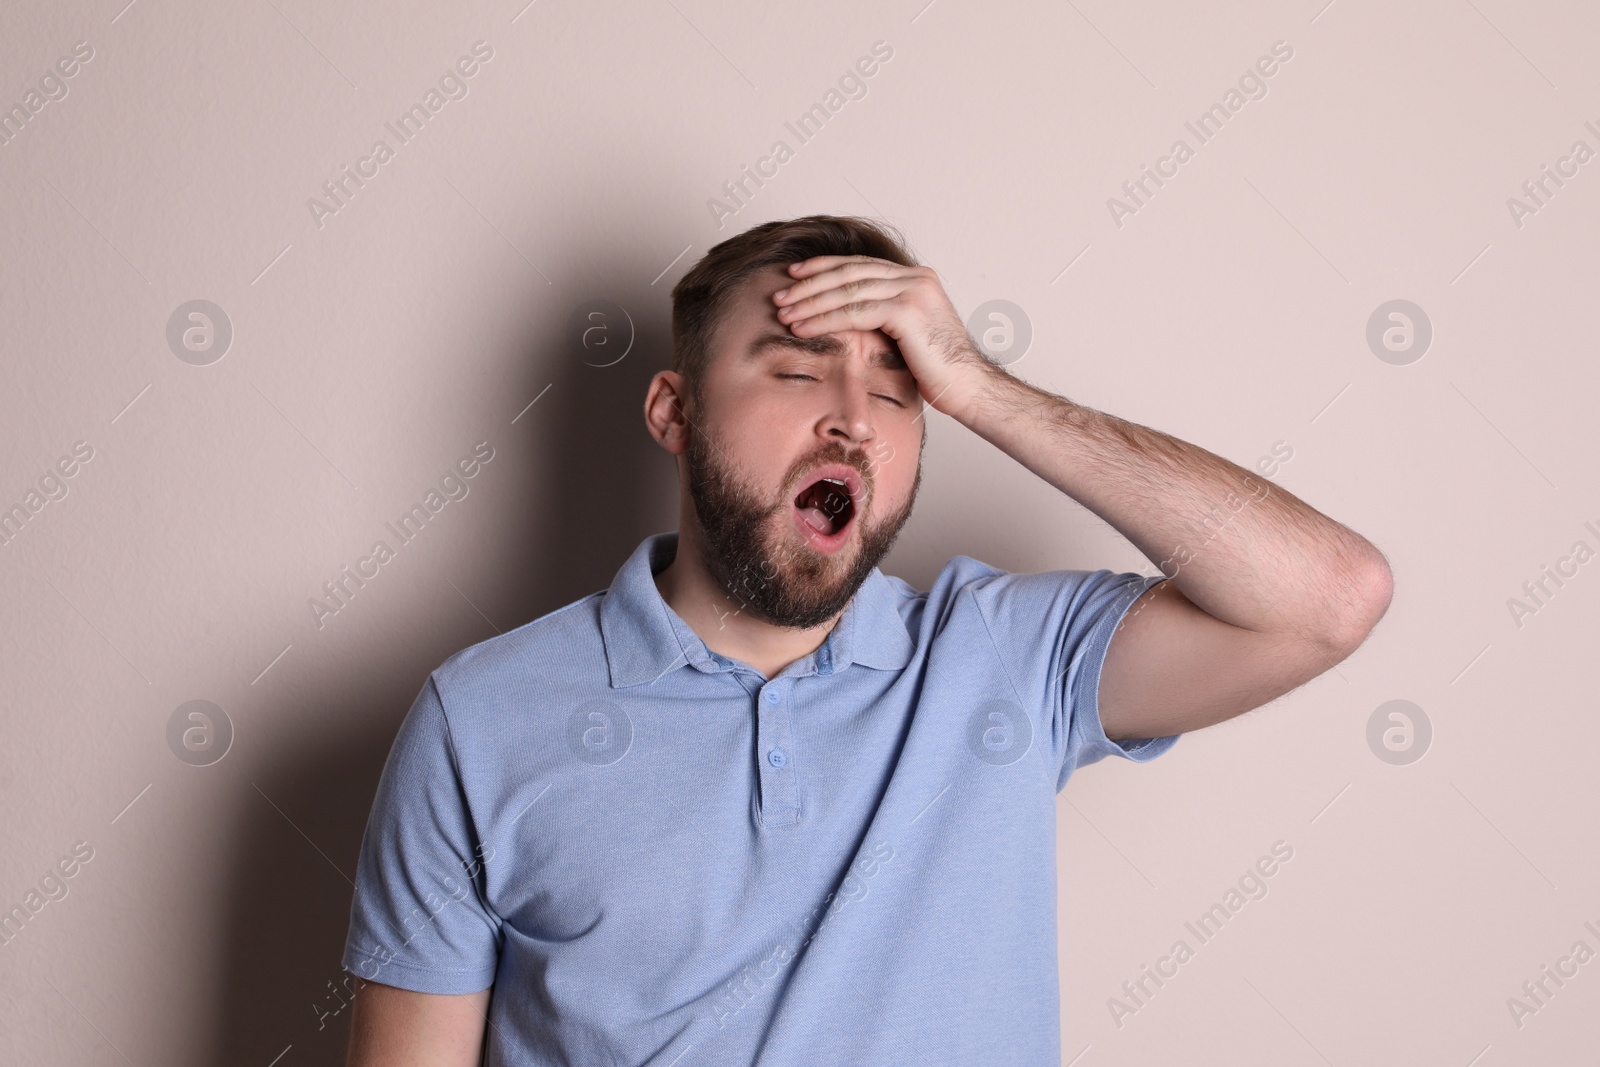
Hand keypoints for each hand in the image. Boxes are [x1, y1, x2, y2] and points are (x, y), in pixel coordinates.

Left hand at [771, 255, 998, 419]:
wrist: (966, 387)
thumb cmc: (937, 371)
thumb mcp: (905, 335)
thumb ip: (882, 318)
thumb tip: (845, 317)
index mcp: (916, 278)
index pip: (860, 266)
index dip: (824, 268)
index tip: (794, 276)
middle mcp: (916, 277)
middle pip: (850, 273)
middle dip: (810, 284)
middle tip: (780, 296)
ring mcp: (914, 290)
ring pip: (849, 290)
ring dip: (811, 302)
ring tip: (784, 314)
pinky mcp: (909, 310)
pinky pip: (856, 312)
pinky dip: (826, 319)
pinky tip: (804, 327)